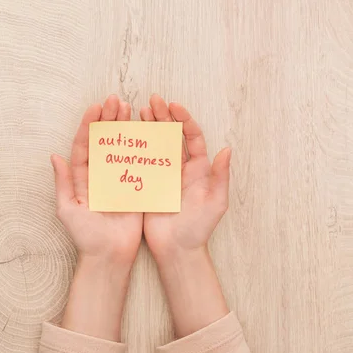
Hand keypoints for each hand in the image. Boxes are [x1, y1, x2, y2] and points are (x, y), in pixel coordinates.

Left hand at [51, 95, 142, 266]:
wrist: (109, 256)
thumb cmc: (85, 236)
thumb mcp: (68, 210)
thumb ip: (63, 183)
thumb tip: (54, 156)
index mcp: (82, 178)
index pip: (85, 145)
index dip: (89, 125)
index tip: (96, 108)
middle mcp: (100, 175)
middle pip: (104, 141)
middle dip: (109, 120)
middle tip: (116, 101)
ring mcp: (118, 179)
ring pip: (122, 147)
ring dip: (125, 128)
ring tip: (129, 108)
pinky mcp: (135, 187)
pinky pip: (138, 163)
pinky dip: (141, 147)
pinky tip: (146, 130)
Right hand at [139, 94, 230, 263]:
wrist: (178, 250)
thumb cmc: (199, 228)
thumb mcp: (216, 202)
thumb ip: (220, 177)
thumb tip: (227, 149)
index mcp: (199, 169)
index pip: (192, 137)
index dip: (184, 119)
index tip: (174, 106)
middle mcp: (181, 169)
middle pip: (172, 136)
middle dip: (163, 117)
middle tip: (152, 101)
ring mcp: (163, 176)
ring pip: (155, 145)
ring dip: (148, 127)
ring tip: (138, 111)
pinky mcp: (148, 185)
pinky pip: (141, 162)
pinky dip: (135, 148)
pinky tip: (126, 135)